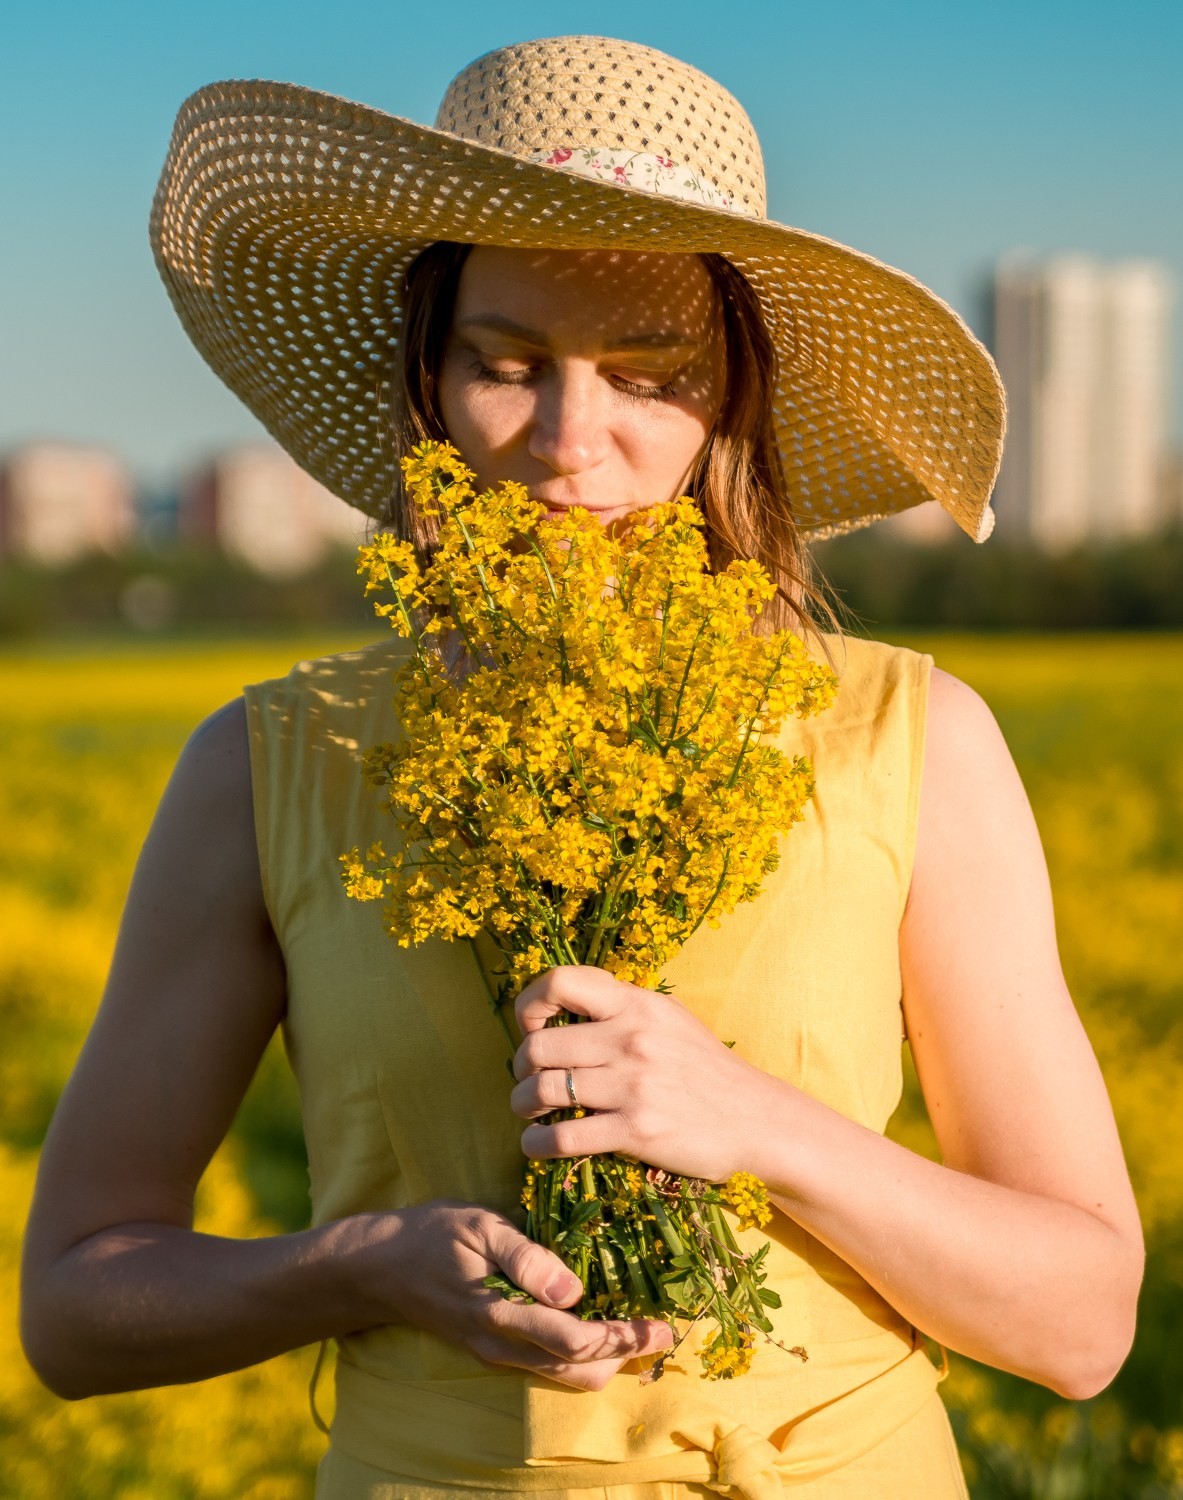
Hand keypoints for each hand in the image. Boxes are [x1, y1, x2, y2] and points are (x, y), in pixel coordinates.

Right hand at [351, 1199, 671, 1390]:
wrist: (378, 1267)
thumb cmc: (432, 1235)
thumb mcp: (480, 1227)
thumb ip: (526, 1258)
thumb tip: (575, 1288)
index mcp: (500, 1316)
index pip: (577, 1342)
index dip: (624, 1338)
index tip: (661, 1325)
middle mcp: (501, 1346)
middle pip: (579, 1372)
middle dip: (624, 1355)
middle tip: (661, 1331)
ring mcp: (495, 1354)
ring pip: (563, 1376)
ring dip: (605, 1358)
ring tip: (638, 1329)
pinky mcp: (491, 1350)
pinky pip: (545, 1366)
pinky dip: (579, 1354)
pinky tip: (596, 1324)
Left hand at [509, 964, 771, 1182]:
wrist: (756, 1120)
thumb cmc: (706, 1069)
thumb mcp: (670, 1019)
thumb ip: (622, 1006)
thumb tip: (566, 1002)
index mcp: (637, 1004)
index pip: (560, 982)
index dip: (530, 1003)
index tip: (531, 1027)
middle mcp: (631, 1038)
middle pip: (539, 1046)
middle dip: (519, 1067)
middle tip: (525, 1080)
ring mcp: (633, 1085)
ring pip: (542, 1091)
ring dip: (522, 1106)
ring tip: (528, 1112)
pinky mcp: (636, 1130)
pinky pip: (563, 1137)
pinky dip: (537, 1145)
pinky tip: (538, 1146)